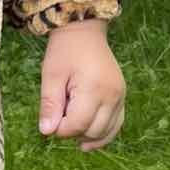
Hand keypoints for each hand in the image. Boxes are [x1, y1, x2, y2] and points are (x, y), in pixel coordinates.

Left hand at [38, 18, 125, 149]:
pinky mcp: (122, 97)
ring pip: (106, 132)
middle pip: (93, 131)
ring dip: (87, 135)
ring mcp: (120, 97)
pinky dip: (102, 134)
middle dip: (73, 131)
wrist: (84, 31)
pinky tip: (88, 139)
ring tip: (72, 127)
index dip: (60, 129)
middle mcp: (112, 95)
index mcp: (94, 89)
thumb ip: (50, 105)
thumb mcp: (51, 75)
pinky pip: (116, 124)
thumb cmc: (65, 50)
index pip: (77, 125)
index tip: (50, 119)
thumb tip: (47, 132)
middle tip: (60, 116)